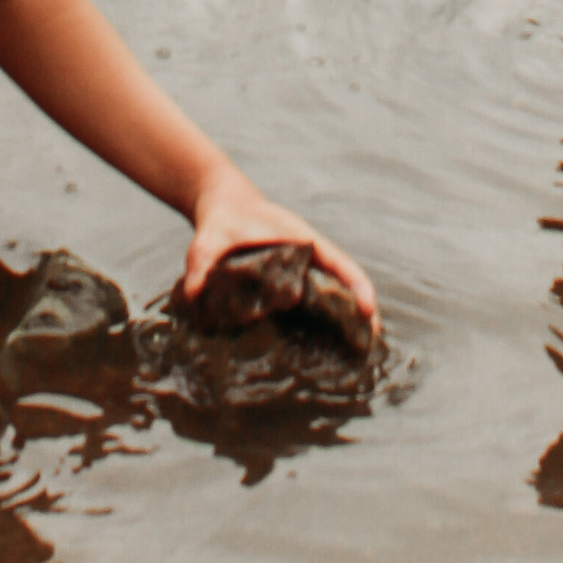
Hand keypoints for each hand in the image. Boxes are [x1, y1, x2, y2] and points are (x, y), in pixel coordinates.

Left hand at [181, 171, 378, 334]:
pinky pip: (316, 301)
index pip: (340, 264)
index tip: (367, 311)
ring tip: (355, 358)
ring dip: (347, 321)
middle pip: (346, 284)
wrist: (221, 203)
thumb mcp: (210, 237)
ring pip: (334, 295)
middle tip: (370, 348)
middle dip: (361, 313)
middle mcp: (308, 255)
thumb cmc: (221, 218)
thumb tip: (193, 291)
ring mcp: (301, 268)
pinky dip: (327, 322)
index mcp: (301, 239)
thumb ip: (201, 261)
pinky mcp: (289, 281)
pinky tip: (323, 350)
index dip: (357, 286)